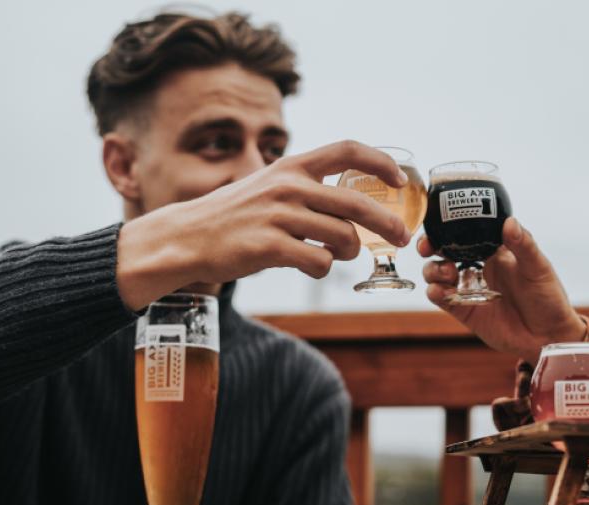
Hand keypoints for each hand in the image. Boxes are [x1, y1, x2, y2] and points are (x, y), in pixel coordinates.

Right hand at [116, 140, 410, 310]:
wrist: (186, 238)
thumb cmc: (236, 216)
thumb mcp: (270, 186)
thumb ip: (308, 190)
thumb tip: (357, 207)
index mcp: (291, 166)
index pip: (346, 150)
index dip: (380, 163)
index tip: (401, 181)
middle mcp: (287, 186)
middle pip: (355, 203)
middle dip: (386, 224)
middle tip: (401, 239)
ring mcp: (277, 216)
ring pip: (342, 237)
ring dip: (347, 252)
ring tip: (334, 254)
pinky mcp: (268, 247)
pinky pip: (320, 262)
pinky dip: (323, 269)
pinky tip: (310, 266)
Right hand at [419, 217, 585, 362]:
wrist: (548, 335)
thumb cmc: (549, 297)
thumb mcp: (538, 268)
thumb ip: (523, 245)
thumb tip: (509, 221)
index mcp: (495, 251)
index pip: (466, 232)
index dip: (449, 226)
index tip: (439, 222)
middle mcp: (479, 267)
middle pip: (444, 251)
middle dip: (430, 246)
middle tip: (427, 247)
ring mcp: (469, 289)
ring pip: (438, 274)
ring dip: (434, 270)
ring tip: (448, 273)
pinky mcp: (465, 311)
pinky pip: (443, 299)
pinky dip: (436, 292)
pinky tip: (441, 292)